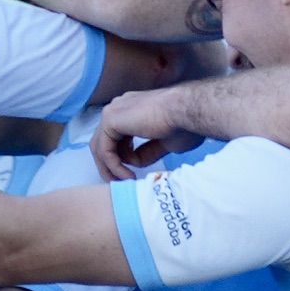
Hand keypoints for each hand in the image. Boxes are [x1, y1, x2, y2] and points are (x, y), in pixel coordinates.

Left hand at [91, 80, 218, 179]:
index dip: (121, 158)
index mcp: (131, 108)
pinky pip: (104, 149)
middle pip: (103, 141)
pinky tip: (127, 175)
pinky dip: (113, 166)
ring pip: (101, 147)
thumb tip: (135, 163)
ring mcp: (113, 111)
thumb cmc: (185, 124)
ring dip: (111, 168)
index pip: (116, 136)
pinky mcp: (110, 120)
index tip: (131, 173)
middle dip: (109, 165)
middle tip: (119, 182)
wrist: (188, 112)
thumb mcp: (165, 143)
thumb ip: (148, 151)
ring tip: (125, 182)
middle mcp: (119, 107)